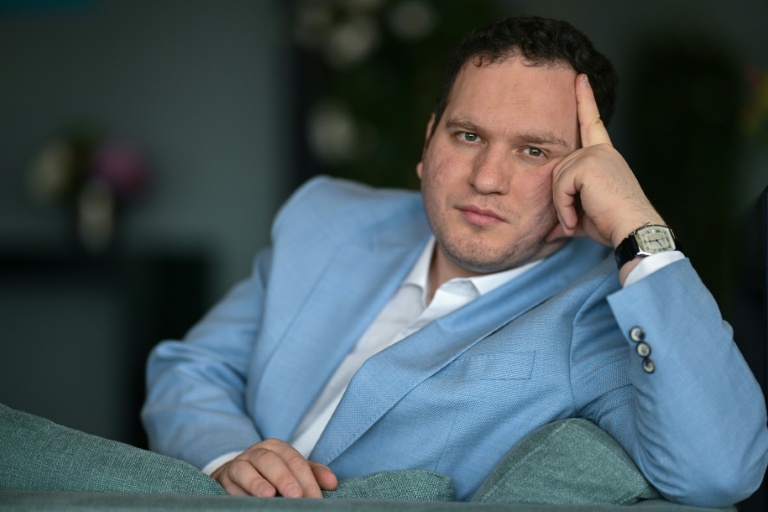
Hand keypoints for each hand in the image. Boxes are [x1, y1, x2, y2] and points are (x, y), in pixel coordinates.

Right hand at [210, 438, 337, 497]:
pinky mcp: (222, 479)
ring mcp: (238, 465)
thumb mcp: (292, 472)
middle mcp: (257, 452)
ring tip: (269, 495)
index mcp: (277, 448)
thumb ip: (312, 475)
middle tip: (296, 496)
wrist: (235, 476)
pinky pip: (229, 484)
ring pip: (246, 470)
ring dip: (257, 484)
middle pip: (271, 461)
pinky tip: (248, 502)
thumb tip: (332, 483)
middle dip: (284, 478)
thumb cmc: (271, 475)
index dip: (307, 480)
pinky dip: (238, 493)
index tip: (316, 500)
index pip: (295, 461)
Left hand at [547, 74, 663, 250]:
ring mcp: (595, 155)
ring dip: (562, 205)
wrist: (632, 230)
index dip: (585, 100)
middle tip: (572, 220)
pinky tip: (575, 219)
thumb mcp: (585, 215)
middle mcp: (601, 151)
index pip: (591, 123)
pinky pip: (560, 185)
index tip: (580, 77)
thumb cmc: (613, 224)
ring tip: (575, 221)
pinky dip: (563, 206)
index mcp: (604, 156)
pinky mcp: (589, 163)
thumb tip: (548, 231)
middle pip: (558, 169)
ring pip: (557, 178)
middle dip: (560, 199)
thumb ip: (567, 212)